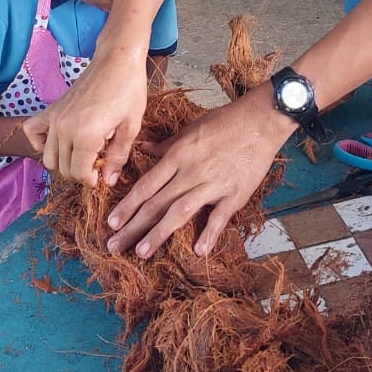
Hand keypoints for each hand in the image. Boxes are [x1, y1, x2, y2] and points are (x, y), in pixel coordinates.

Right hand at [39, 47, 149, 186]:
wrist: (116, 60)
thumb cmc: (128, 90)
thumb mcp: (131, 127)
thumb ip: (117, 157)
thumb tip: (107, 181)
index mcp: (86, 135)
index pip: (80, 174)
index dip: (93, 179)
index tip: (104, 173)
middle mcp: (64, 129)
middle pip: (64, 169)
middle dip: (81, 172)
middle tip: (98, 161)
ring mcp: (54, 118)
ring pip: (48, 158)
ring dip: (64, 161)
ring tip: (83, 152)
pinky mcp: (51, 109)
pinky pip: (33, 133)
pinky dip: (41, 143)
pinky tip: (60, 141)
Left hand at [106, 89, 290, 258]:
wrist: (261, 119)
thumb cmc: (225, 122)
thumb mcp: (191, 129)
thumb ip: (167, 145)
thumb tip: (145, 149)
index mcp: (178, 155)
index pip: (146, 185)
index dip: (127, 205)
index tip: (110, 223)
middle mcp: (191, 171)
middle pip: (156, 202)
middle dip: (133, 226)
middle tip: (114, 245)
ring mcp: (213, 183)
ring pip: (180, 211)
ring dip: (159, 233)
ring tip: (141, 252)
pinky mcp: (235, 193)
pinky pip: (219, 216)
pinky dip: (209, 233)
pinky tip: (199, 251)